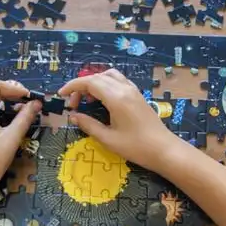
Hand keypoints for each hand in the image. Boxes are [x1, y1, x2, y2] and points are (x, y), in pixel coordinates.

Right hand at [58, 69, 178, 170]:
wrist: (164, 150)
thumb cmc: (136, 147)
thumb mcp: (108, 139)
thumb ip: (88, 125)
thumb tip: (73, 116)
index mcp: (116, 98)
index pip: (89, 82)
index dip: (72, 86)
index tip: (61, 95)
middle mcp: (125, 89)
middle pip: (98, 77)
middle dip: (81, 86)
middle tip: (73, 104)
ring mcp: (133, 90)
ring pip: (109, 75)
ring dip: (94, 83)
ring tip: (87, 100)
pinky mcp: (138, 95)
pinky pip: (119, 81)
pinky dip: (106, 84)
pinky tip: (103, 100)